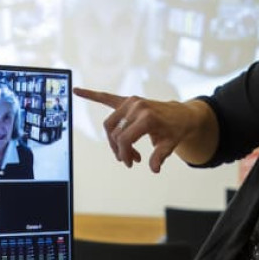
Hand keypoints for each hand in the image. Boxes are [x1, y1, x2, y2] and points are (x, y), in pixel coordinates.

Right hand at [73, 87, 212, 171]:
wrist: (181, 114)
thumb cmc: (176, 130)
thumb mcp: (170, 145)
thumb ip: (160, 156)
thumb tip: (154, 169)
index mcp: (147, 118)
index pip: (124, 139)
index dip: (124, 154)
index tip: (131, 163)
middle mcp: (136, 107)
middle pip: (115, 134)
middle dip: (121, 150)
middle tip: (134, 160)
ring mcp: (131, 102)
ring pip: (110, 125)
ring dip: (114, 140)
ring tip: (129, 152)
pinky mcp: (127, 100)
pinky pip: (105, 97)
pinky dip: (91, 94)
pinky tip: (76, 91)